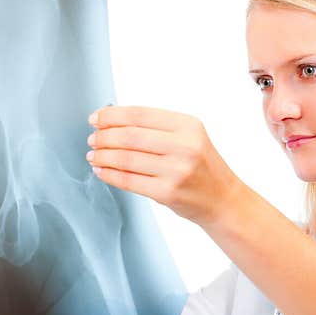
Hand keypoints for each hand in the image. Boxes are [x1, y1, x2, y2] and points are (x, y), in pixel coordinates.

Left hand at [85, 105, 243, 226]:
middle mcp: (184, 146)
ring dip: (103, 156)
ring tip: (93, 155)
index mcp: (188, 126)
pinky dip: (110, 175)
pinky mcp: (167, 193)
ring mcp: (176, 171)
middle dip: (104, 136)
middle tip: (92, 139)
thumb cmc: (202, 167)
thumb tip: (113, 119)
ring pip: (126, 159)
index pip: (140, 114)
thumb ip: (157, 127)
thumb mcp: (189, 137)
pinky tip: (101, 171)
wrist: (223, 199)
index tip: (96, 118)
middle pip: (130, 136)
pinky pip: (129, 181)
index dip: (112, 115)